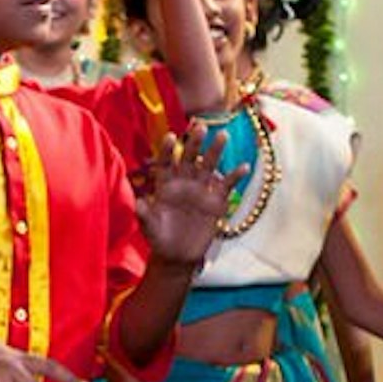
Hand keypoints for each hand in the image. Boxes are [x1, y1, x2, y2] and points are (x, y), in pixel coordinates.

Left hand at [133, 131, 228, 265]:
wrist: (177, 255)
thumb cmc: (159, 238)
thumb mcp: (149, 227)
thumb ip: (145, 214)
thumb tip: (138, 202)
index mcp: (165, 184)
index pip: (165, 162)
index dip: (167, 150)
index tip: (170, 137)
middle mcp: (184, 182)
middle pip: (189, 158)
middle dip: (194, 143)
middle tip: (200, 126)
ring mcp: (201, 190)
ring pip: (209, 166)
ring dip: (216, 151)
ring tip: (223, 136)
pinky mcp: (216, 201)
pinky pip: (226, 185)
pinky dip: (235, 176)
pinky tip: (244, 167)